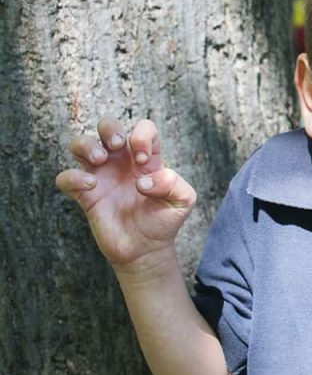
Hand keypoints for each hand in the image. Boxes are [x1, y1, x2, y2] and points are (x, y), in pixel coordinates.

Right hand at [55, 117, 195, 268]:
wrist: (147, 249)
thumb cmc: (165, 220)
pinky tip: (90, 185)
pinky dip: (72, 177)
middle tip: (118, 146)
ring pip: (80, 144)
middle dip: (109, 127)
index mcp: (146, 158)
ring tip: (100, 159)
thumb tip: (143, 181)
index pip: (143, 128)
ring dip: (86, 144)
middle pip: (107, 125)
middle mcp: (121, 162)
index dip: (142, 136)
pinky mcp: (86, 196)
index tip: (144, 160)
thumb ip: (173, 183)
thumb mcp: (183, 200)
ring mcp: (101, 176)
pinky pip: (66, 178)